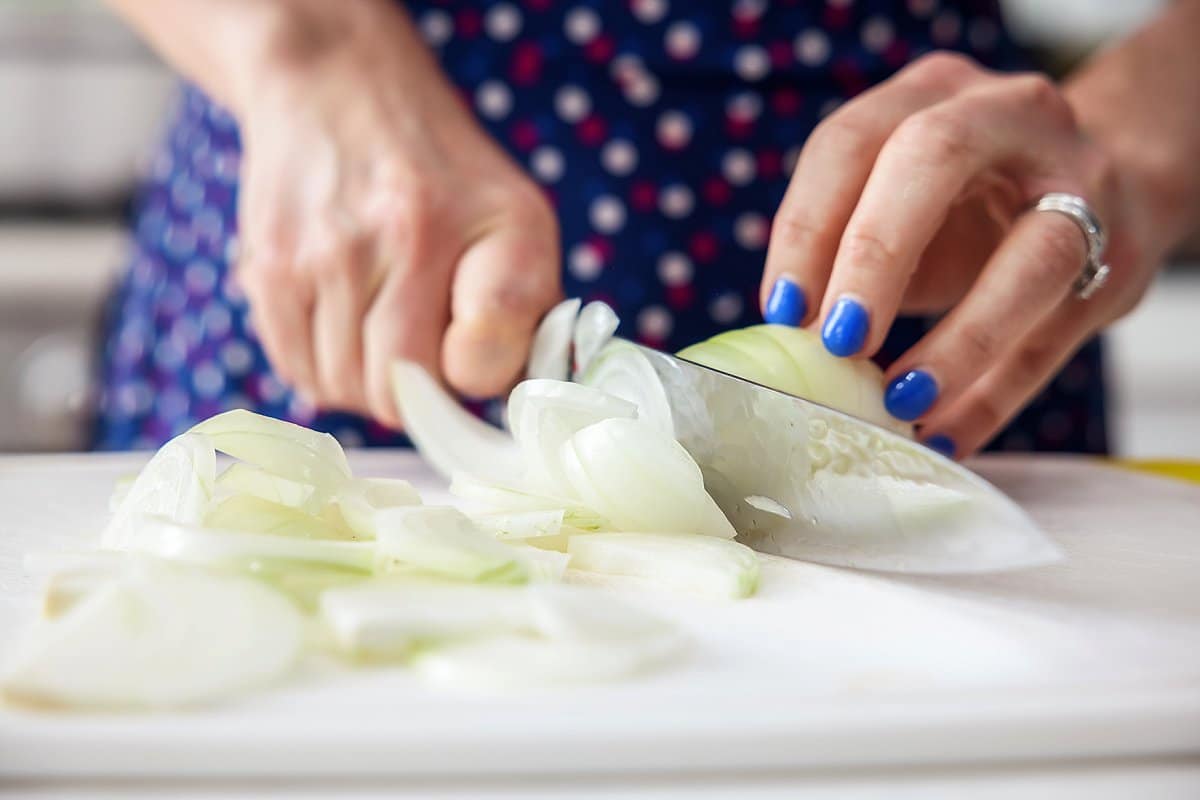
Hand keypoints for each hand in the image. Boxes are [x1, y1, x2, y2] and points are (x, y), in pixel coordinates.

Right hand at [233, 4, 559, 427]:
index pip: (479, 365)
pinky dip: (319, 368)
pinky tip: (339, 327)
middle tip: (420, 354)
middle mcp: (405, 237)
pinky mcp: (269, 266)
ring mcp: (326, 254)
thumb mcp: (518, 221)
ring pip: (342, 388)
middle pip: (398, 390)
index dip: (475, 376)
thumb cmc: (444, 177)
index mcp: (487, 229)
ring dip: (364, 384)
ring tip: (378, 334)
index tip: (468, 354)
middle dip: (415, 394)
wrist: (338, 88)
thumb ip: (529, 311)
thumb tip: (520, 398)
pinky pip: (295, 369)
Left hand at [761, 52, 1156, 457]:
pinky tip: (943, 435)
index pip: (852, 140)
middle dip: (876, 255)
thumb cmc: (964, 204)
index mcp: (931, 95)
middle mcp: (1009, 114)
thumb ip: (844, 247)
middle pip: (936, 158)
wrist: (1097, 191)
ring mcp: (1080, 182)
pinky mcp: (1118, 261)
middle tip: (838, 342)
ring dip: (961, 341)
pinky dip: (994, 396)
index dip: (809, 225)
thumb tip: (786, 337)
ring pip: (1032, 257)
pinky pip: (1055, 337)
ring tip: (901, 404)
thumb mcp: (897, 200)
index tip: (783, 310)